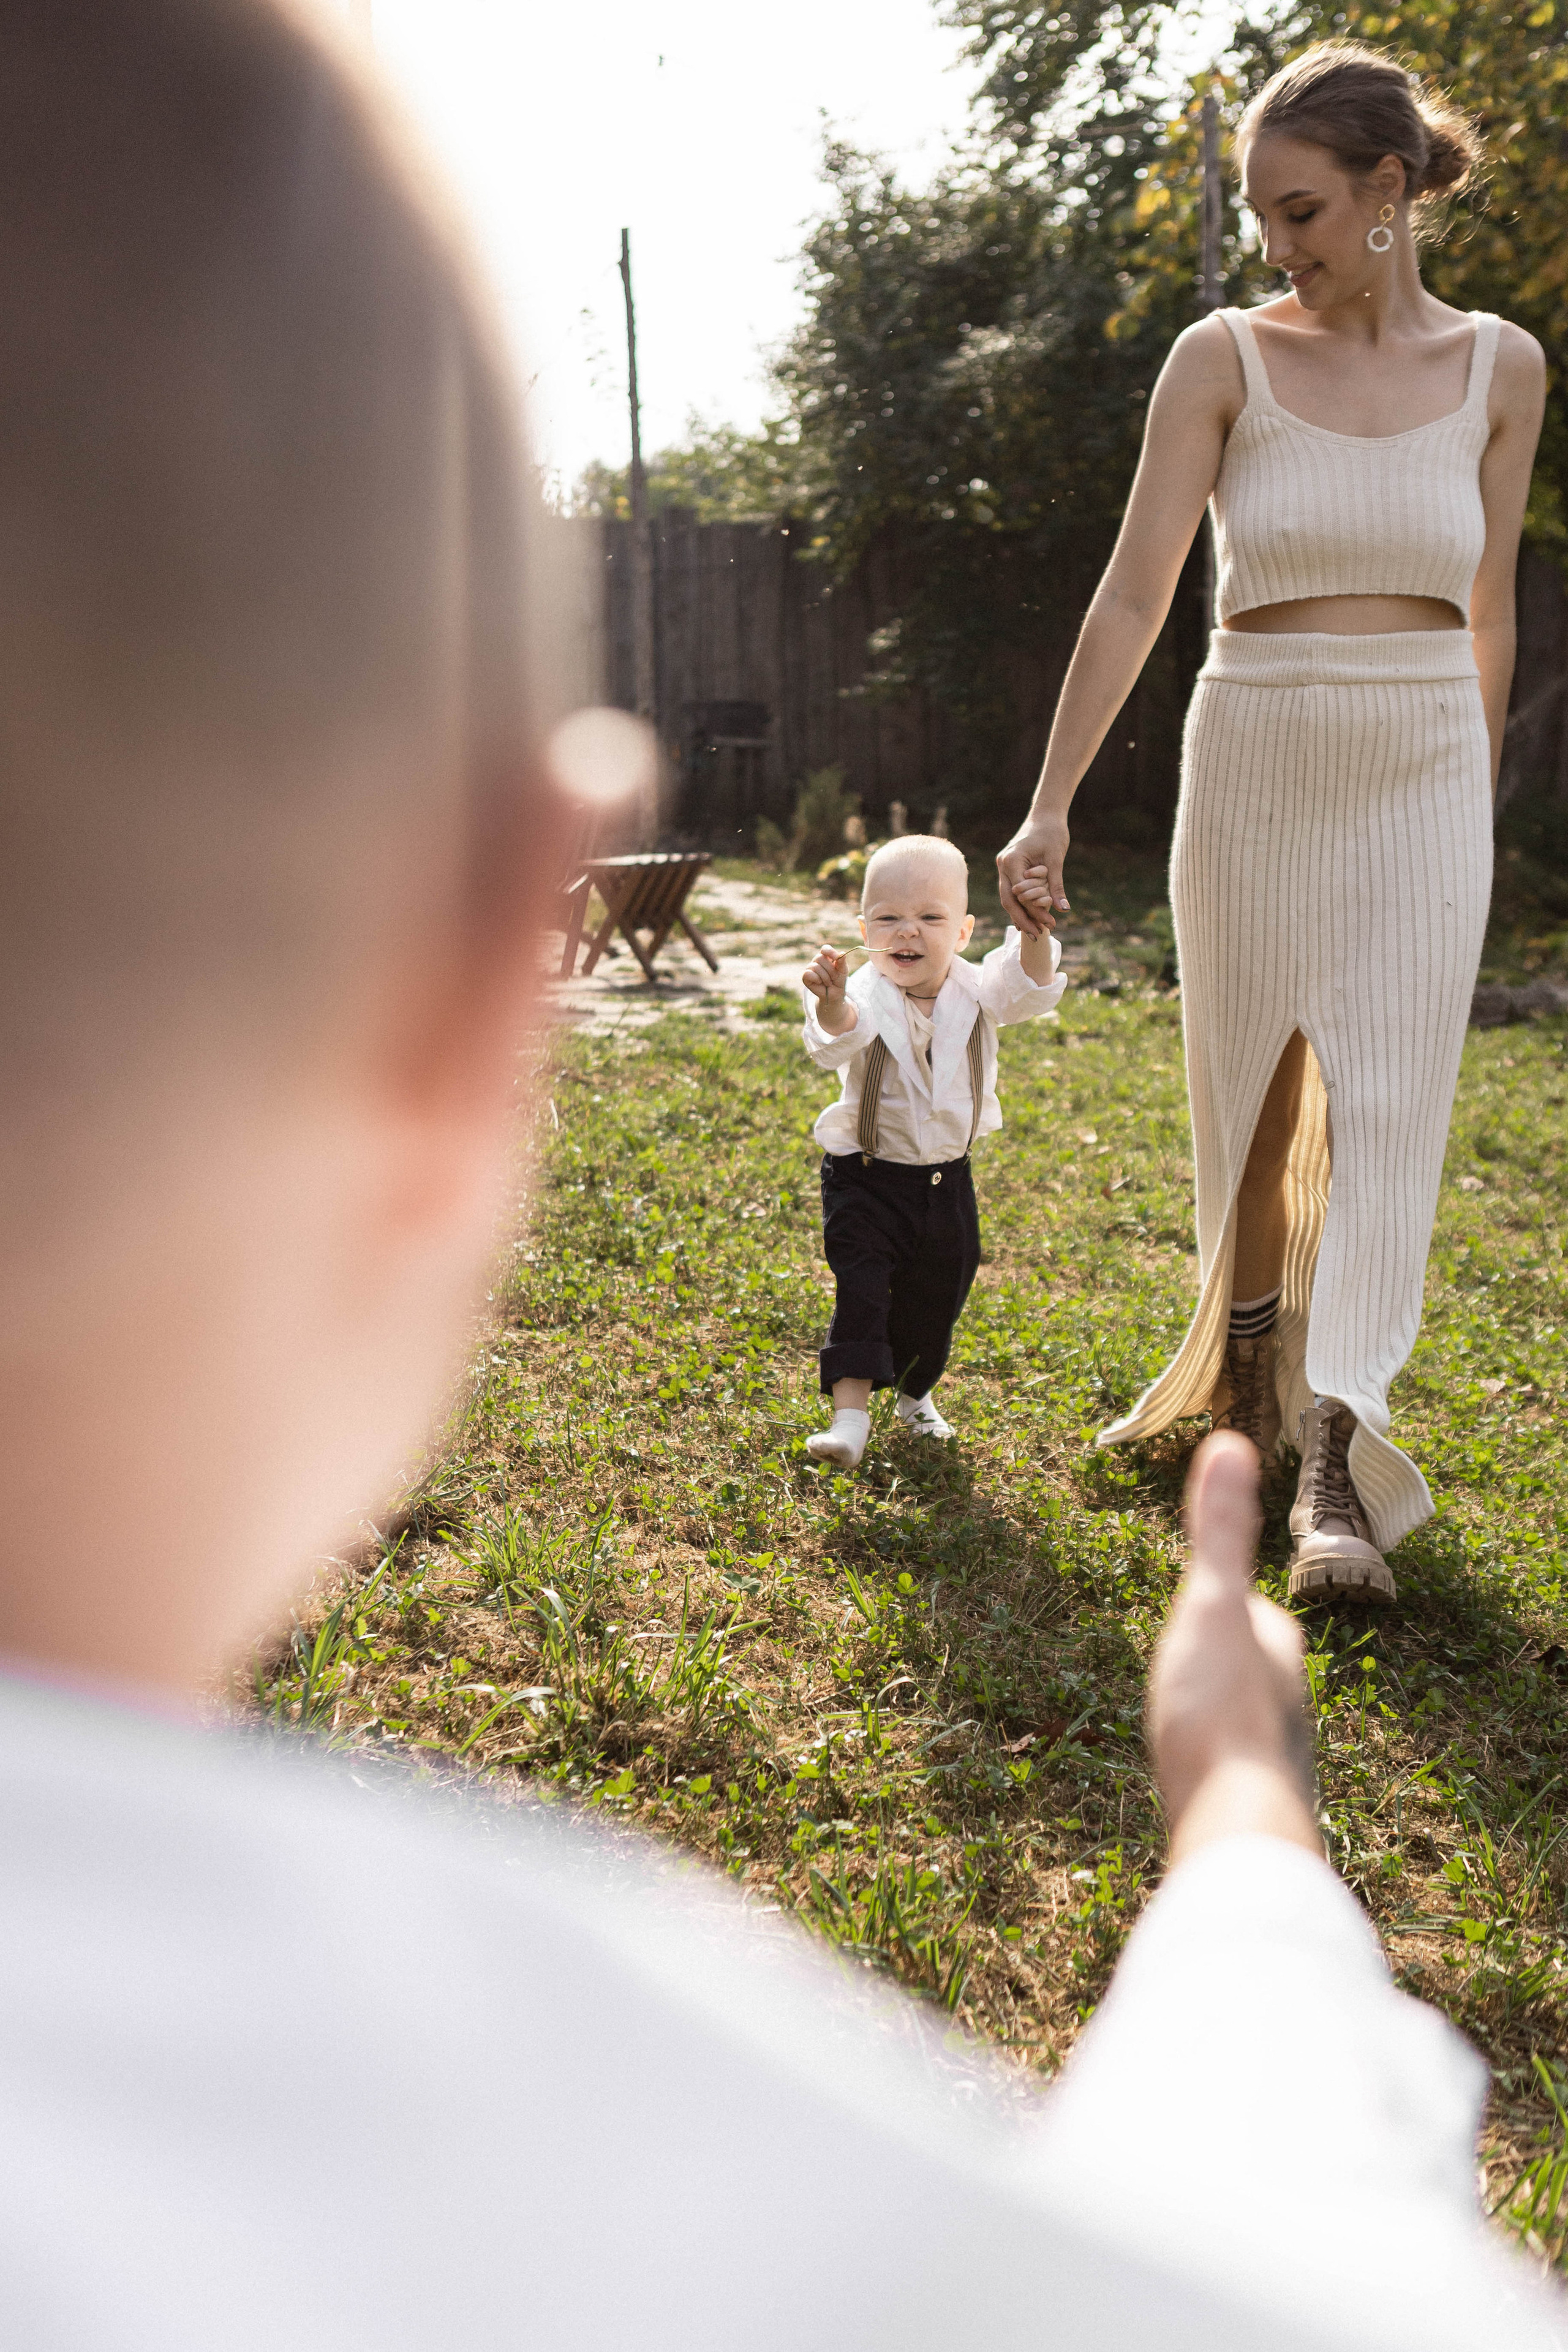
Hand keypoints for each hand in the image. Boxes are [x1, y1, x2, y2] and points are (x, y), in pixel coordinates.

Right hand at [802, 945, 855, 1034]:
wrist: (835, 994)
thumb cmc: (839, 980)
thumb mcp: (843, 971)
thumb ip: (842, 963)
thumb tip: (842, 953)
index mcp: (826, 956)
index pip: (825, 949)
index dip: (829, 952)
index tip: (836, 958)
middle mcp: (817, 961)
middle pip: (820, 958)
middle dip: (830, 970)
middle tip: (834, 978)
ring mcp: (810, 968)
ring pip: (815, 967)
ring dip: (825, 977)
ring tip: (828, 982)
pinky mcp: (805, 977)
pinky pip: (808, 974)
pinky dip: (816, 979)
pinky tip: (819, 983)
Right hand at [996, 811, 1069, 935]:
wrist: (1046, 815)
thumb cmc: (1052, 833)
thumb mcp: (1056, 859)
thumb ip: (1056, 885)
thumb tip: (1063, 909)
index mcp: (1011, 861)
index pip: (1019, 894)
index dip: (1033, 912)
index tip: (1049, 925)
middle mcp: (1003, 865)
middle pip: (1008, 900)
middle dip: (1023, 919)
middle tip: (1038, 936)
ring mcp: (1004, 867)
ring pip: (1008, 898)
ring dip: (1022, 915)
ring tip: (1036, 931)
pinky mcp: (1009, 868)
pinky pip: (1012, 891)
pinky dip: (1021, 905)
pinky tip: (1029, 919)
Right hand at [1147, 1433, 1320, 1865]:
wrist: (1234, 1824)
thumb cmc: (1218, 1711)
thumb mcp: (1210, 1605)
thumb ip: (1219, 1532)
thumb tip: (1231, 1443)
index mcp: (1276, 1650)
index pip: (1255, 1615)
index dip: (1227, 1604)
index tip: (1209, 1597)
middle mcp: (1284, 1702)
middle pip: (1249, 1669)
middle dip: (1223, 1663)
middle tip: (1189, 1661)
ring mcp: (1269, 1755)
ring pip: (1240, 1722)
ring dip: (1216, 1716)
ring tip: (1186, 1720)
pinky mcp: (1246, 1803)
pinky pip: (1226, 1770)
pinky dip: (1208, 1763)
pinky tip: (1190, 1779)